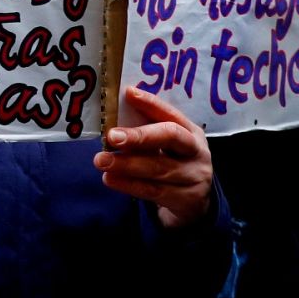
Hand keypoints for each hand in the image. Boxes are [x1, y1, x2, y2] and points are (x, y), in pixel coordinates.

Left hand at [94, 87, 214, 229]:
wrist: (195, 203)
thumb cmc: (172, 164)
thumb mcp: (167, 146)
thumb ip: (147, 131)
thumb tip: (113, 116)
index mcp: (191, 131)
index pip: (171, 113)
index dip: (150, 103)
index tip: (128, 94)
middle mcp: (197, 151)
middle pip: (171, 137)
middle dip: (139, 136)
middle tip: (111, 136)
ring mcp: (195, 176)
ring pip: (158, 168)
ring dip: (126, 164)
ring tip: (101, 160)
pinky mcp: (187, 200)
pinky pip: (154, 191)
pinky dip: (129, 185)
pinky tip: (109, 179)